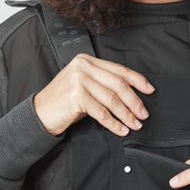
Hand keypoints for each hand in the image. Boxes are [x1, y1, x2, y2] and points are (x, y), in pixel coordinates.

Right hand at [33, 54, 154, 137]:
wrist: (40, 113)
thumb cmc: (63, 101)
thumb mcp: (84, 85)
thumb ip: (104, 83)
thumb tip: (132, 95)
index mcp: (86, 60)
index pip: (118, 69)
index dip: (137, 80)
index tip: (150, 90)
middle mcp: (83, 67)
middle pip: (118, 84)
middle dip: (134, 101)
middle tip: (143, 114)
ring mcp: (78, 80)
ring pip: (112, 99)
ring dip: (126, 114)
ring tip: (135, 124)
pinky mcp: (76, 96)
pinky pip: (102, 112)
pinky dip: (113, 123)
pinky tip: (120, 129)